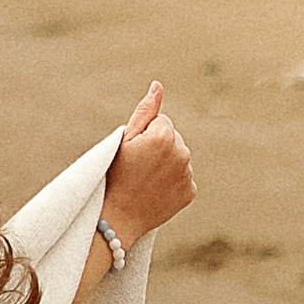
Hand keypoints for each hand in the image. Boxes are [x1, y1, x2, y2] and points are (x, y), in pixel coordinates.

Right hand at [101, 81, 195, 249]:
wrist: (115, 218)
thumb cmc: (113, 176)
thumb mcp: (124, 140)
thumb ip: (145, 111)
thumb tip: (158, 85)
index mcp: (165, 136)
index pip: (161, 122)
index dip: (144, 134)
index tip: (132, 152)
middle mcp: (182, 153)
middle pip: (173, 138)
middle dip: (158, 147)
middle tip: (137, 167)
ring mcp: (187, 174)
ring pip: (178, 158)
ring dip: (165, 164)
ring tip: (144, 180)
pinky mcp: (190, 192)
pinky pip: (182, 178)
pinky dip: (171, 182)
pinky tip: (154, 190)